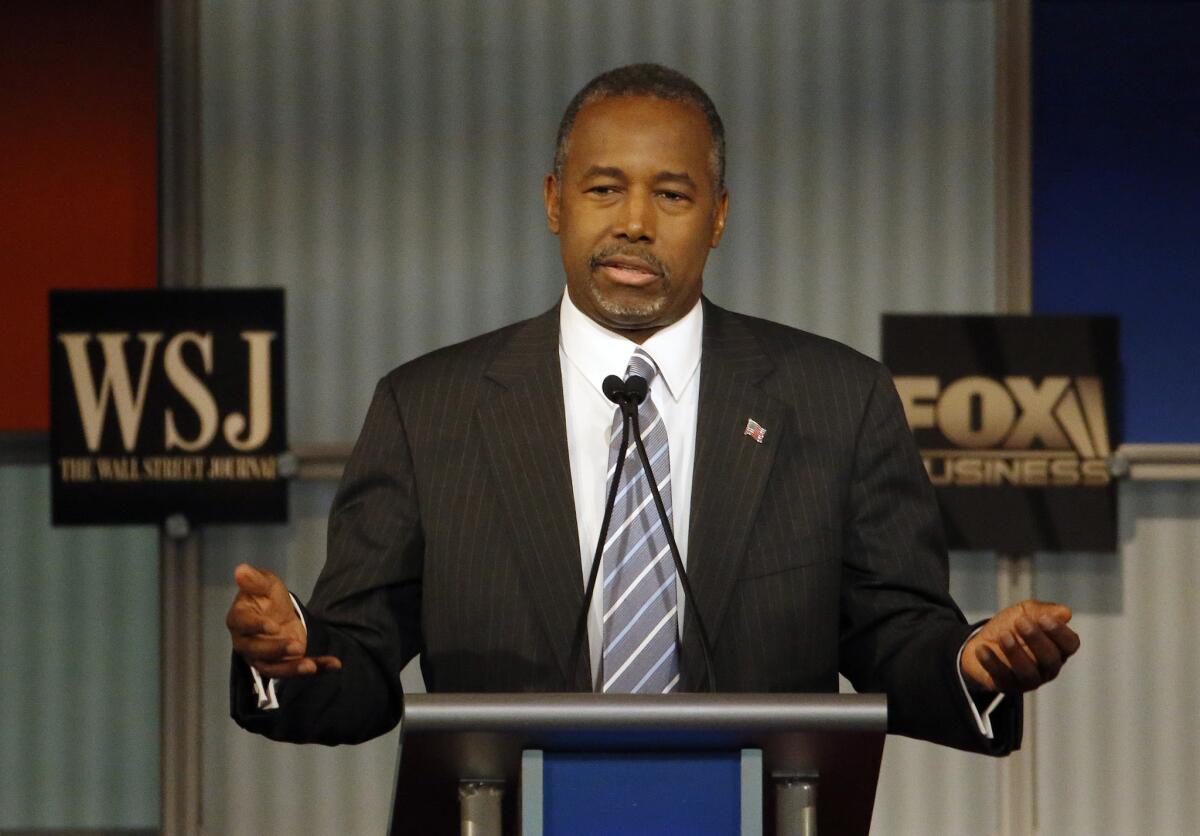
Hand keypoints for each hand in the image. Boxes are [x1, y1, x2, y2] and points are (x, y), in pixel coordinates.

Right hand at [226, 563, 341, 677]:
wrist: (278, 612)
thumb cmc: (266, 596)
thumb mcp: (266, 583)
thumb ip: (256, 579)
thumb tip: (240, 570)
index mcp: (239, 619)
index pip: (243, 625)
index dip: (257, 627)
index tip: (274, 626)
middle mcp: (246, 643)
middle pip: (256, 652)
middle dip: (277, 650)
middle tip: (297, 646)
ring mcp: (262, 657)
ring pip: (272, 669)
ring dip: (291, 669)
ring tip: (311, 666)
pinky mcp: (281, 665)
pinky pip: (296, 670)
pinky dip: (317, 668)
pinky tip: (334, 663)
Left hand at [961, 600, 1079, 693]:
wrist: (982, 640)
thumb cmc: (1011, 626)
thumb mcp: (1025, 611)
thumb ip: (1043, 610)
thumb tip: (1065, 613)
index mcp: (1057, 648)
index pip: (1070, 644)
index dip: (1059, 632)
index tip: (1043, 618)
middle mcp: (1047, 667)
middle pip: (1051, 659)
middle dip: (1036, 640)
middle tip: (1020, 622)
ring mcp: (1028, 680)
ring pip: (1029, 674)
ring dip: (1016, 654)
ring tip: (1003, 635)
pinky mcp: (1007, 686)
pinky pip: (1002, 678)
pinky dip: (991, 662)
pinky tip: (982, 648)